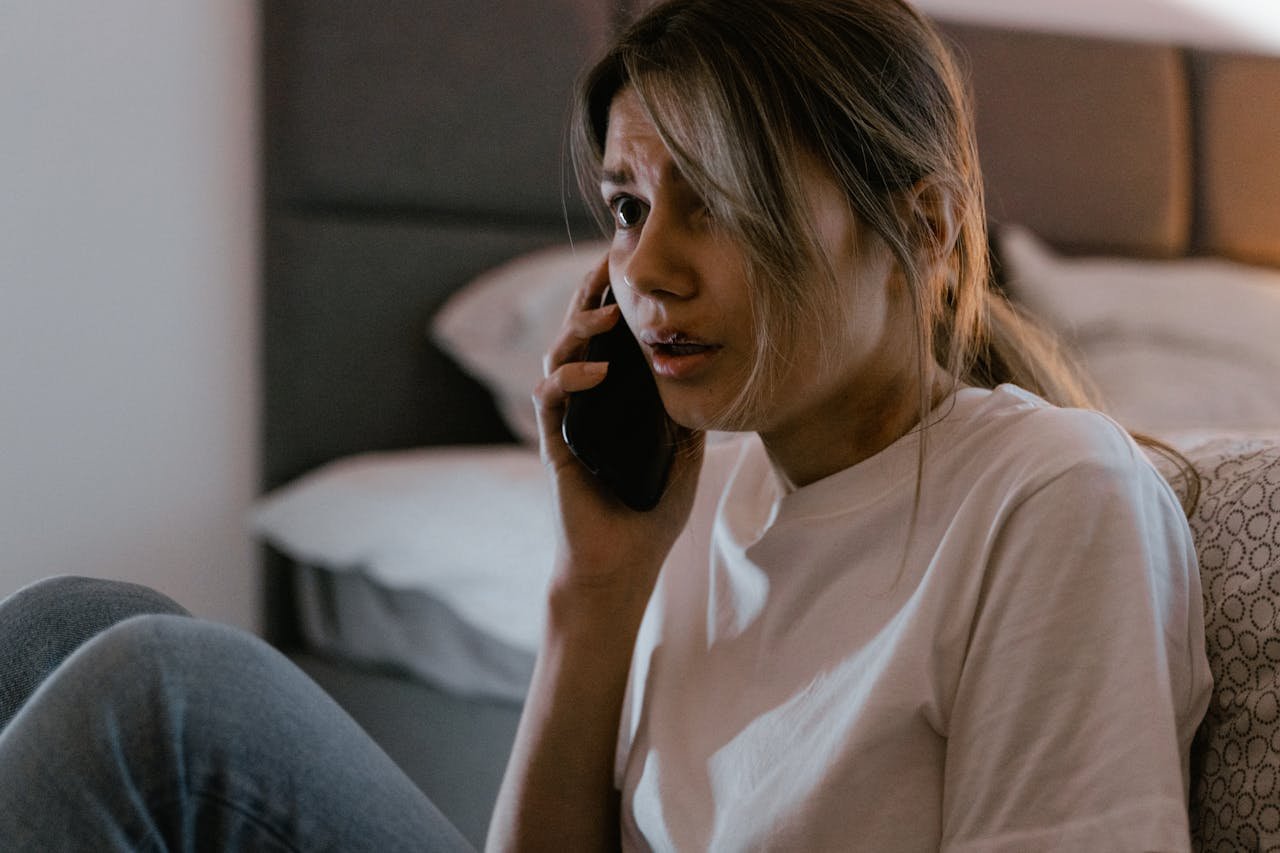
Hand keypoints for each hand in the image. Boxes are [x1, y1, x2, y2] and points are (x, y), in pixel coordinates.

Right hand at [533, 255, 704, 598]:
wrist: (620, 568)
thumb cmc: (650, 515)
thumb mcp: (684, 455)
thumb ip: (686, 414)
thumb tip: (708, 370)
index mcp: (612, 402)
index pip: (608, 339)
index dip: (613, 300)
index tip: (630, 265)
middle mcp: (584, 404)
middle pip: (576, 334)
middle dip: (589, 294)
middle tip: (607, 260)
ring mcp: (566, 422)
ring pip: (557, 356)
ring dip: (578, 327)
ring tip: (607, 310)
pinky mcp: (553, 445)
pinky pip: (550, 398)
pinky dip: (570, 376)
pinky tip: (598, 368)